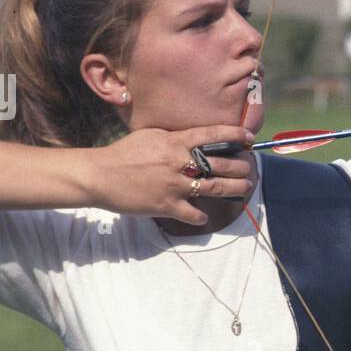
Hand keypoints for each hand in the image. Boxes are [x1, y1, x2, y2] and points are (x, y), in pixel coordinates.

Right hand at [88, 124, 256, 224]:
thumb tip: (192, 137)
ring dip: (234, 189)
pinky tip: (203, 216)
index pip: (212, 135)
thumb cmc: (123, 153)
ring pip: (214, 188)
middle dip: (240, 167)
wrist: (100, 175)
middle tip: (249, 169)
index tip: (248, 137)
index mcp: (175, 142)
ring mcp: (175, 185)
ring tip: (245, 188)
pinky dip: (200, 216)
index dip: (234, 134)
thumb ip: (173, 137)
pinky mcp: (167, 205)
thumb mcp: (150, 135)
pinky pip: (192, 214)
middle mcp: (179, 162)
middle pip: (220, 164)